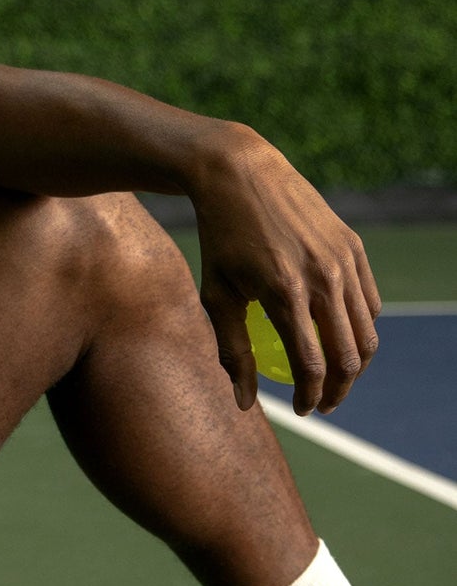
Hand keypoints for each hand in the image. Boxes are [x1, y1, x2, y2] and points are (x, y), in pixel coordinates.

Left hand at [191, 128, 380, 416]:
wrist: (242, 175)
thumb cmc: (221, 240)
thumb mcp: (216, 295)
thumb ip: (233, 350)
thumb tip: (244, 403)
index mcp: (284, 293)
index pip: (310, 365)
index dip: (309, 396)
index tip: (301, 410)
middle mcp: (322, 278)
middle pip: (347, 356)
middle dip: (338, 390)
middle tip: (322, 403)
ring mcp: (343, 262)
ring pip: (366, 333)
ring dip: (354, 365)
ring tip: (334, 378)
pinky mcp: (354, 247)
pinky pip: (368, 302)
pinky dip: (360, 328)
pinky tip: (340, 339)